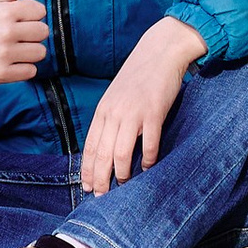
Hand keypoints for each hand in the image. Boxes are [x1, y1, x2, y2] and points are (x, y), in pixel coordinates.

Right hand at [0, 0, 48, 99]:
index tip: (20, 20)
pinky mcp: (3, 74)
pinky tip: (11, 63)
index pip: (40, 10)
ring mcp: (4, 54)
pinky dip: (24, 69)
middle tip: (18, 36)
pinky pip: (32, 71)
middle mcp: (5, 32)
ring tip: (16, 50)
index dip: (32, 15)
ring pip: (40, 52)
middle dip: (33, 34)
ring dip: (31, 53)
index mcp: (4, 12)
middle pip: (43, 31)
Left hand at [78, 15, 206, 197]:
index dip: (87, 169)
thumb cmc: (138, 76)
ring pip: (121, 153)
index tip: (86, 186)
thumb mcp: (116, 96)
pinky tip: (148, 168)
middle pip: (102, 154)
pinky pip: (149, 144)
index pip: (90, 146)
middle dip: (100, 179)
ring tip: (124, 186)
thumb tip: (105, 146)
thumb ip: (110, 118)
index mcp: (103, 110)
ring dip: (122, 174)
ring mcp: (133, 113)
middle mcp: (114, 113)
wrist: (160, 51)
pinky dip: (147, 160)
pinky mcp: (154, 112)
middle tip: (101, 196)